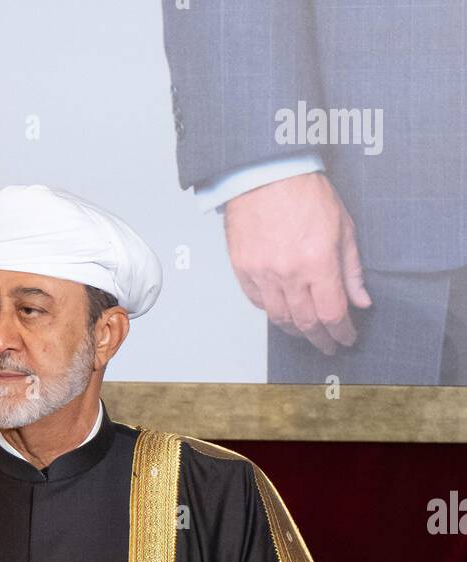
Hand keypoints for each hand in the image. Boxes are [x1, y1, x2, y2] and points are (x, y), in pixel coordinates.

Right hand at [223, 172, 370, 354]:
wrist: (265, 172)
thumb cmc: (303, 191)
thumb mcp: (342, 226)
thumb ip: (352, 269)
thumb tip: (361, 300)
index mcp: (318, 262)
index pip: (332, 313)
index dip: (342, 332)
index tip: (346, 338)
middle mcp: (289, 273)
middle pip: (306, 323)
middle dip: (320, 339)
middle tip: (328, 345)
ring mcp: (263, 273)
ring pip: (280, 319)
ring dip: (296, 330)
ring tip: (306, 332)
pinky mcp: (243, 269)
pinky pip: (259, 302)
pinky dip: (273, 311)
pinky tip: (283, 310)